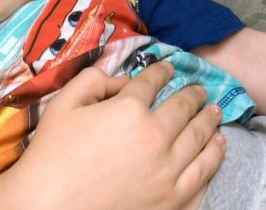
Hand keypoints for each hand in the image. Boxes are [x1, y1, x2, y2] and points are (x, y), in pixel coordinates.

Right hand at [0, 63, 224, 209]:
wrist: (48, 207)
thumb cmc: (51, 155)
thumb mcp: (63, 105)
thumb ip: (92, 80)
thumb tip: (120, 77)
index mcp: (129, 110)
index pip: (153, 82)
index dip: (162, 72)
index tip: (169, 68)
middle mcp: (156, 137)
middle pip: (184, 109)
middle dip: (194, 95)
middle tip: (201, 91)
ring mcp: (168, 172)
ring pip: (200, 140)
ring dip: (210, 123)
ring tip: (216, 114)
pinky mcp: (173, 200)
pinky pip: (202, 175)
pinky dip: (213, 157)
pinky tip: (217, 148)